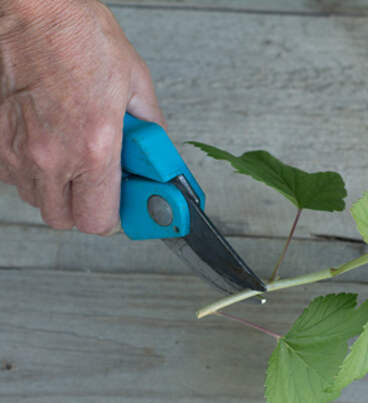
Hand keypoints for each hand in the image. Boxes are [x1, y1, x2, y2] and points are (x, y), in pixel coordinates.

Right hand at [0, 0, 163, 234]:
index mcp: (93, 145)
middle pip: (65, 219)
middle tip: (100, 183)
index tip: (124, 206)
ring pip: (37, 198)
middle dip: (86, 207)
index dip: (115, 217)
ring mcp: (16, 150)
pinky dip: (32, 169)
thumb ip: (149, 130)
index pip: (99, 220)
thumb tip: (156, 156)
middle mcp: (51, 155)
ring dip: (58, 188)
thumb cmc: (79, 36)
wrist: (34, 9)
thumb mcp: (136, 83)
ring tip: (73, 154)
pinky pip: (13, 176)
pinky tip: (47, 143)